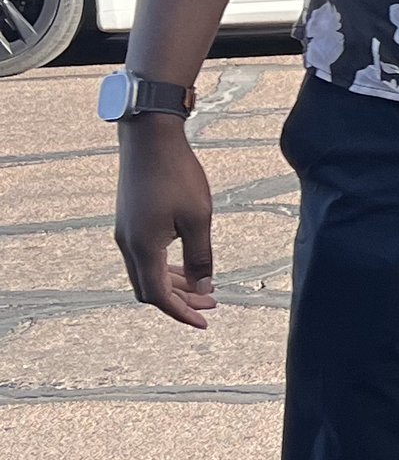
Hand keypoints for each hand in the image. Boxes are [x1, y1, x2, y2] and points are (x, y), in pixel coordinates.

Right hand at [113, 113, 215, 328]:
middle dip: (180, 301)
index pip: (158, 296)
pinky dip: (165, 266)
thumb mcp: (198, 219)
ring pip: (146, 272)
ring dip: (174, 283)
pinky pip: (145, 256)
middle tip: (211, 304)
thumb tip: (204, 288)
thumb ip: (201, 257)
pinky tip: (187, 263)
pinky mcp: (130, 220)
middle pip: (149, 288)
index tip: (205, 321)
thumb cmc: (176, 174)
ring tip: (204, 287)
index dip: (181, 312)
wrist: (149, 137)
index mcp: (143, 248)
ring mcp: (126, 231)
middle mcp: (127, 244)